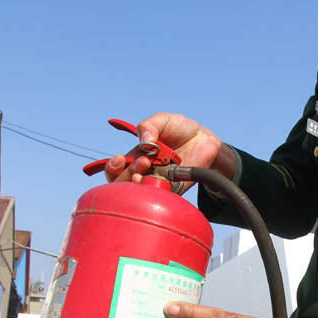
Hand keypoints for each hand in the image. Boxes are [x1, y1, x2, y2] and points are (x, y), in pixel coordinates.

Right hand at [104, 112, 235, 186]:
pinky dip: (156, 191)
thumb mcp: (162, 120)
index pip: (116, 171)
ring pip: (140, 194)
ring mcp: (158, 182)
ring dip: (139, 183)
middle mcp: (145, 172)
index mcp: (136, 157)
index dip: (112, 168)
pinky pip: (160, 198)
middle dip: (128, 174)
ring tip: (149, 166)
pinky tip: (159, 180)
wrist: (204, 139)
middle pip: (124, 185)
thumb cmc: (181, 129)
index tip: (120, 159)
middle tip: (144, 161)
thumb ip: (149, 126)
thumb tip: (144, 142)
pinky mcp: (173, 190)